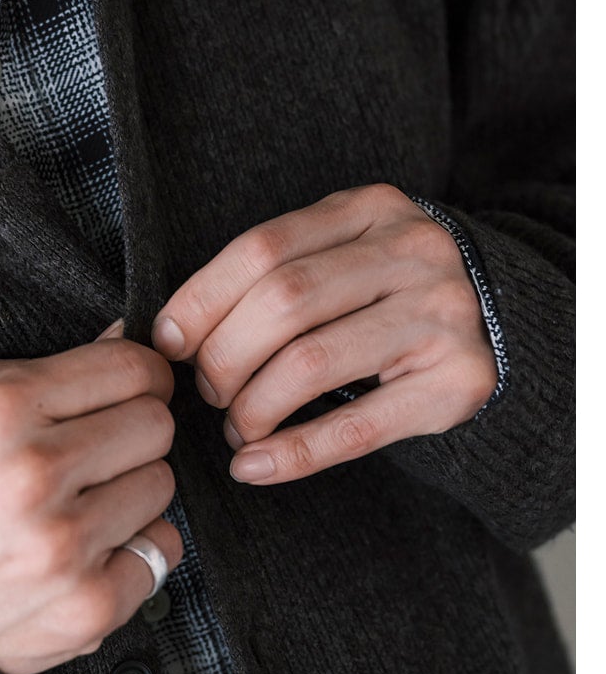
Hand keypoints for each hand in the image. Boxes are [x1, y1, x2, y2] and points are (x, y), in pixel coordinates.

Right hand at [0, 319, 184, 673]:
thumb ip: (31, 357)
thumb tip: (124, 335)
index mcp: (1, 409)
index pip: (131, 368)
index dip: (140, 376)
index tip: (132, 391)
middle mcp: (34, 474)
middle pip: (156, 427)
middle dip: (131, 435)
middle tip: (96, 453)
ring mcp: (63, 545)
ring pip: (161, 488)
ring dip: (130, 494)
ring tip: (81, 505)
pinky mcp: (85, 605)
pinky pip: (161, 554)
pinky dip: (134, 552)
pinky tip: (90, 551)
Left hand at [149, 183, 498, 485]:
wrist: (506, 322)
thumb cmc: (389, 291)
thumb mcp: (346, 252)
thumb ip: (276, 271)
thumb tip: (171, 332)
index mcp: (371, 208)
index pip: (262, 247)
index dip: (201, 298)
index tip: (167, 341)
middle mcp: (412, 252)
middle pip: (283, 301)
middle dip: (224, 354)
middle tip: (207, 390)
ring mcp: (440, 316)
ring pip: (311, 361)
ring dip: (253, 406)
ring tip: (236, 427)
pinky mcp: (456, 382)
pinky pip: (357, 426)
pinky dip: (294, 452)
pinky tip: (255, 466)